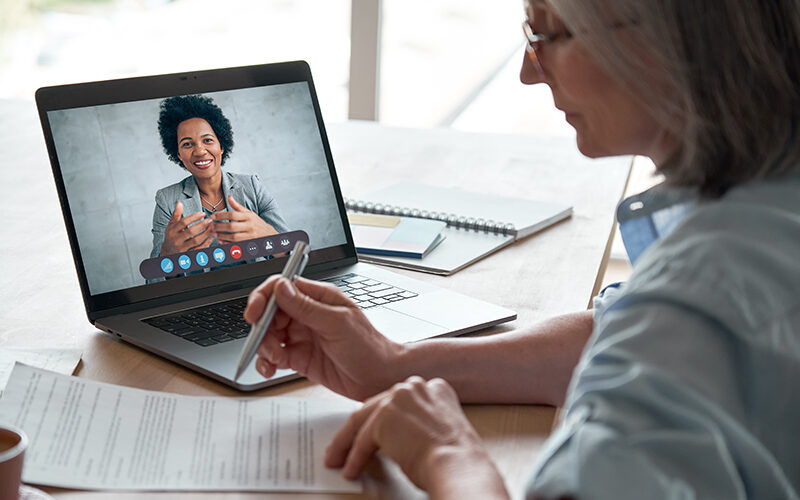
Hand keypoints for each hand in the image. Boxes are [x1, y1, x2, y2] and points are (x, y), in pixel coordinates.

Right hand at [160, 201, 213, 255]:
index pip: (184, 222)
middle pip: (191, 231)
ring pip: (196, 240)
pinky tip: (211, 238)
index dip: (194, 217)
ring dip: (206, 234)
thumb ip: (176, 214)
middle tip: (210, 220)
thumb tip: (179, 203)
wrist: (167, 253)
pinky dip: (206, 244)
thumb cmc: (171, 237)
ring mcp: (182, 248)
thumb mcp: (171, 225)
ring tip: (212, 228)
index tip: (203, 213)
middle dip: (202, 225)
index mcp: (172, 231)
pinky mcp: (188, 255)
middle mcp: (176, 240)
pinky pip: (198, 249)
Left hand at [211, 196, 278, 243]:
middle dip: (219, 227)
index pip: (233, 214)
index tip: (213, 216)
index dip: (221, 215)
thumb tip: (229, 197)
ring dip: (222, 236)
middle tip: (211, 226)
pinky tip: (220, 241)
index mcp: (249, 216)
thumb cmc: (256, 223)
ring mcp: (250, 236)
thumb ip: (238, 206)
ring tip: (213, 234)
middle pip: (232, 226)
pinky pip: (236, 244)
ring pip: (233, 237)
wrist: (269, 235)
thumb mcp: (249, 213)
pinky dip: (227, 243)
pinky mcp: (249, 244)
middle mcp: (250, 226)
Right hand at [243, 276, 404, 400]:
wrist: (379, 378)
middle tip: (266, 342)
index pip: (281, 288)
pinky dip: (267, 362)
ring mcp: (301, 336)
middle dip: (262, 327)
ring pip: (268, 335)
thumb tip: (281, 288)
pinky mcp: (298, 357)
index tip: (255, 313)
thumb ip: (306, 307)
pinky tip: (271, 368)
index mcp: (318, 298)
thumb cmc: (369, 347)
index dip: (264, 298)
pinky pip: (273, 356)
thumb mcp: (337, 323)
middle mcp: (307, 314)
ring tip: (275, 358)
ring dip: (264, 347)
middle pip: (270, 313)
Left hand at [325, 376, 506, 496]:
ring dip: (347, 444)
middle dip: (358, 429)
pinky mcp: (384, 417)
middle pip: (376, 407)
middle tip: (345, 445)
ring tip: (339, 459)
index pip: (398, 401)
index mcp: (434, 388)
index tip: (372, 429)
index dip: (382, 417)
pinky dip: (354, 458)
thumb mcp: (441, 431)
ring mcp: (398, 398)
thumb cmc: (457, 459)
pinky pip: (361, 441)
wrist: (458, 466)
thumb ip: (420, 423)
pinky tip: (351, 470)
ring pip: (363, 422)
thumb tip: (397, 438)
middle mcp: (415, 387)